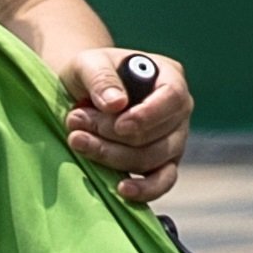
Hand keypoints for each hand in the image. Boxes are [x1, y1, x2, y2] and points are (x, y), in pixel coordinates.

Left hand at [63, 50, 190, 205]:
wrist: (82, 94)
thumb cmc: (91, 74)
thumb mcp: (89, 64)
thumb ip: (101, 78)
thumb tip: (115, 104)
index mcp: (170, 77)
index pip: (173, 97)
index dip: (147, 115)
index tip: (119, 125)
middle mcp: (178, 111)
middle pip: (157, 134)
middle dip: (112, 135)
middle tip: (75, 123)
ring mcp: (173, 140)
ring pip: (152, 159)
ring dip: (112, 156)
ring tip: (77, 140)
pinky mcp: (162, 164)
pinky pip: (162, 182)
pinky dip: (143, 189)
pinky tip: (121, 189)